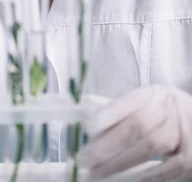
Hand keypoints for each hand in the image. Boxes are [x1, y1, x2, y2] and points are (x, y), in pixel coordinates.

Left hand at [77, 85, 191, 180]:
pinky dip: (146, 176)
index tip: (87, 128)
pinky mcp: (190, 157)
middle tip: (84, 158)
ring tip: (98, 172)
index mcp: (156, 94)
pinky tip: (127, 180)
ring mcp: (183, 133)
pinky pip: (167, 168)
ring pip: (149, 146)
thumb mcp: (150, 105)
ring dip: (120, 162)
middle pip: (137, 126)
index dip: (108, 114)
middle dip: (107, 144)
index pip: (130, 101)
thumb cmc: (167, 116)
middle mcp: (170, 110)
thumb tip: (92, 131)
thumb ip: (125, 113)